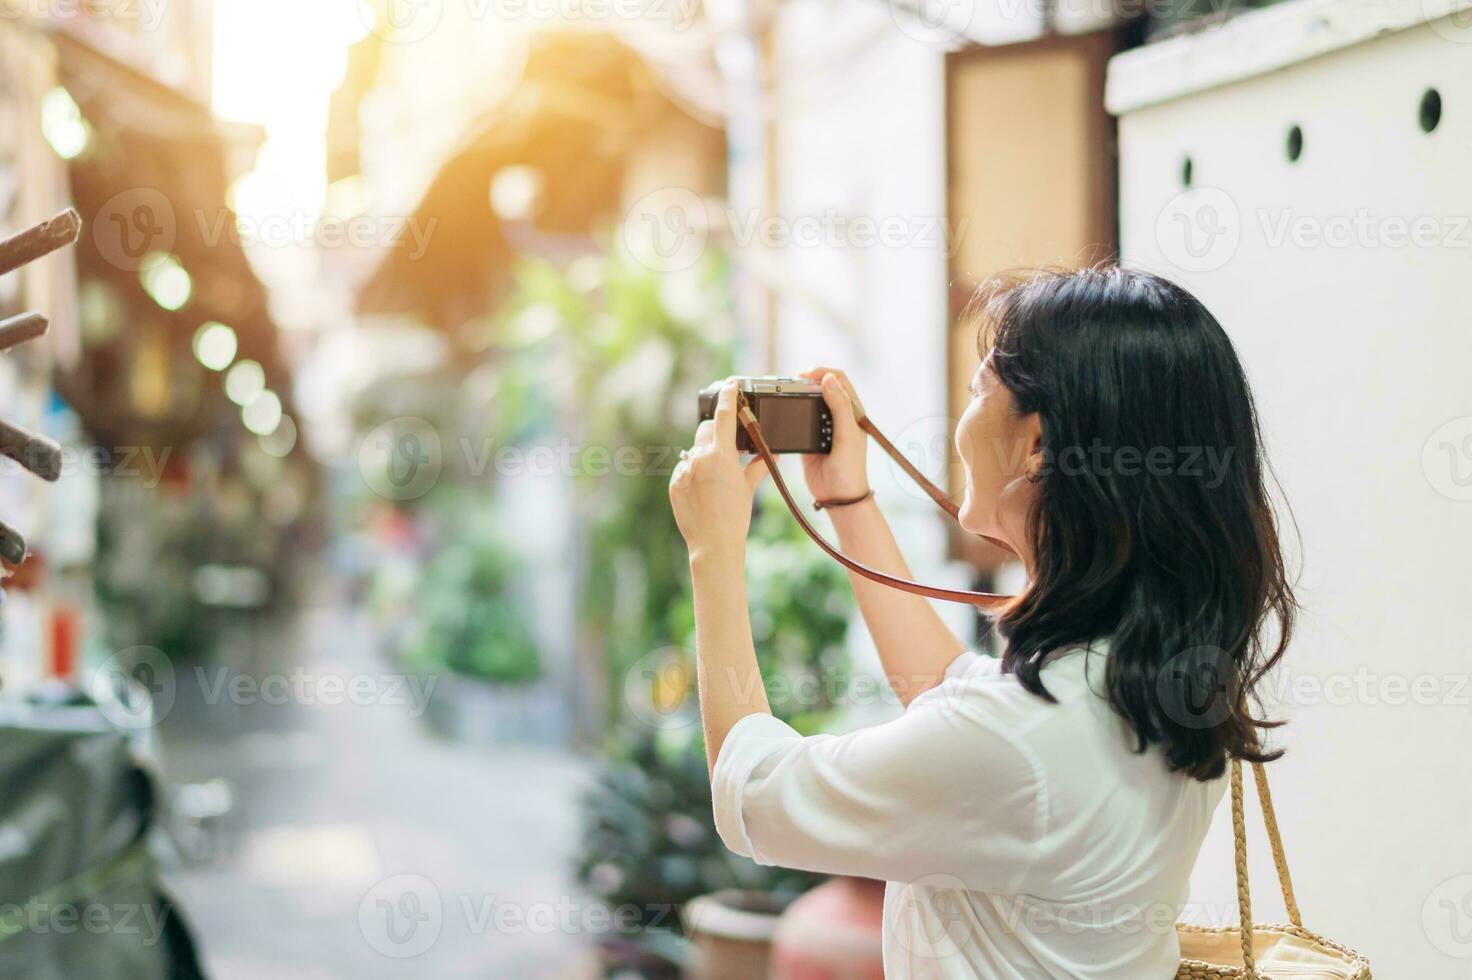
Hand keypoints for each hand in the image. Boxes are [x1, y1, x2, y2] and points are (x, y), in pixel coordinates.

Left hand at [669, 381, 768, 560]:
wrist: (713, 543)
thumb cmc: (735, 517)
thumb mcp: (748, 488)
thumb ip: (757, 466)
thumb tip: (770, 454)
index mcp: (722, 456)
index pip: (725, 416)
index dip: (728, 396)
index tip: (730, 385)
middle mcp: (700, 458)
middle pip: (706, 430)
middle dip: (716, 431)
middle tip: (727, 444)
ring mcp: (684, 470)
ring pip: (695, 452)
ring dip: (705, 457)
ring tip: (716, 481)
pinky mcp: (674, 483)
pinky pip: (685, 469)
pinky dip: (694, 474)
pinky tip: (703, 492)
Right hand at [797, 367, 869, 502]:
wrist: (838, 497)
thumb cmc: (850, 468)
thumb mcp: (847, 435)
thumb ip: (840, 407)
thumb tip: (828, 379)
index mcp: (852, 411)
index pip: (839, 380)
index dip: (823, 373)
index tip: (805, 375)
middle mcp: (838, 416)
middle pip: (821, 388)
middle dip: (806, 383)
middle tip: (789, 385)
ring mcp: (822, 427)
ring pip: (808, 403)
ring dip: (797, 398)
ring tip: (784, 397)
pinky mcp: (808, 439)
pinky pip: (798, 422)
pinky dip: (791, 415)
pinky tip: (783, 415)